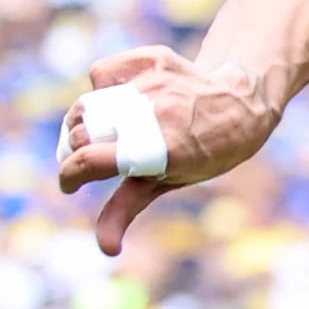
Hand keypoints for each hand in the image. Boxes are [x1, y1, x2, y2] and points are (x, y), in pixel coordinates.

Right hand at [55, 43, 277, 256]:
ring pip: (88, 101)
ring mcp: (155, 82)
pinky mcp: (151, 58)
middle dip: (77, 147)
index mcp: (163, 151)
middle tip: (94, 155)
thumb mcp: (168, 182)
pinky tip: (124, 97)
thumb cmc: (203, 152)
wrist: (240, 102)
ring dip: (87, 119)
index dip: (69, 175)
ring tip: (108, 128)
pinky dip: (104, 87)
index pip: (91, 160)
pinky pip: (102, 73)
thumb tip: (105, 250)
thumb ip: (127, 209)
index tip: (68, 184)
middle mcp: (158, 114)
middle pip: (82, 130)